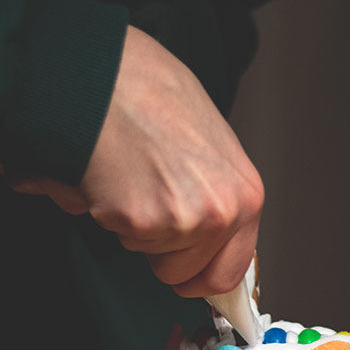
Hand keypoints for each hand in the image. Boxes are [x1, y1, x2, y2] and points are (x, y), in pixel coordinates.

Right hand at [5, 26, 262, 297]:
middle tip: (147, 204)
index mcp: (245, 195)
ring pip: (146, 254)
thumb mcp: (209, 143)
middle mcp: (222, 212)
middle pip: (184, 273)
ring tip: (129, 174)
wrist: (103, 71)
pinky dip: (105, 212)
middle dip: (160, 252)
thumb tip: (206, 235)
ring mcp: (183, 220)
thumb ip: (214, 195)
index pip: (229, 272)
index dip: (200, 278)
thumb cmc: (150, 91)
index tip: (186, 279)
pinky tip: (109, 173)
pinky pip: (118, 236)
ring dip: (132, 226)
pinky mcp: (141, 221)